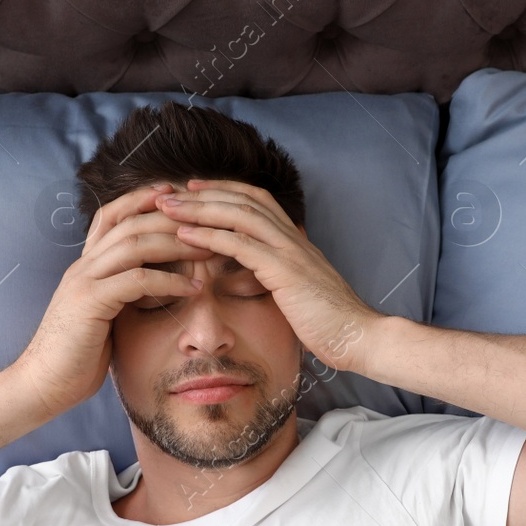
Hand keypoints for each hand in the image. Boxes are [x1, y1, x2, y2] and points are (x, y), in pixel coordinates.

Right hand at [12, 182, 213, 416]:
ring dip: (176, 243)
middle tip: (209, 220)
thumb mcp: (103, 317)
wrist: (42, 385)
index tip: (176, 194)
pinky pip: (136, 280)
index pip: (112, 216)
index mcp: (85, 266)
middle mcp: (83, 266)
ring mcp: (84, 282)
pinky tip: (193, 287)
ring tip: (209, 248)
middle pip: (130, 222)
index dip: (142, 199)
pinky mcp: (90, 303)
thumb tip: (155, 288)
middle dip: (171, 217)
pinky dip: (169, 280)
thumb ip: (122, 295)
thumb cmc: (76, 357)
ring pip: (134, 244)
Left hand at [154, 179, 382, 373]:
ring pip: (238, 214)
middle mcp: (292, 238)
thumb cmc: (331, 323)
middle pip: (242, 199)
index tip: (194, 189)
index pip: (256, 200)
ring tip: (167, 206)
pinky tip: (184, 235)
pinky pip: (240, 245)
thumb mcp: (302, 291)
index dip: (223, 190)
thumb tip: (267, 273)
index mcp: (295, 240)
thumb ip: (284, 275)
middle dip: (203, 192)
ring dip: (199, 207)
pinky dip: (209, 235)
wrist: (359, 337)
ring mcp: (289, 251)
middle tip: (167, 191)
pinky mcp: (284, 271)